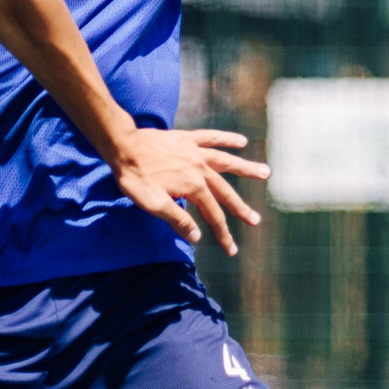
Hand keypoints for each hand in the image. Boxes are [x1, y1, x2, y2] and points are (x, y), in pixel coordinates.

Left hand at [106, 127, 269, 256]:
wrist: (122, 146)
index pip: (213, 216)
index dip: (223, 235)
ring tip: (265, 172)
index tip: (231, 250)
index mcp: (193, 187)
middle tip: (256, 220)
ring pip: (227, 162)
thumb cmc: (135, 178)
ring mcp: (195, 152)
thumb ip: (178, 220)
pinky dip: (227, 139)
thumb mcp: (153, 205)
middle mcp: (200, 169)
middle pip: (225, 192)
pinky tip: (241, 142)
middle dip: (241, 209)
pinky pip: (211, 138)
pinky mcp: (187, 139)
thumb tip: (197, 237)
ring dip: (246, 168)